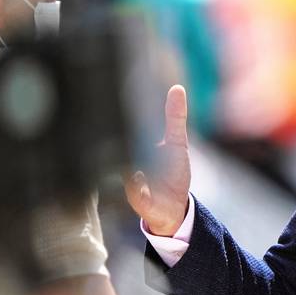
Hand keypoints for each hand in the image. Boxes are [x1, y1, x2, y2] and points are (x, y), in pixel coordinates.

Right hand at [125, 85, 190, 236]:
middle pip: (121, 146)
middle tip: (132, 129)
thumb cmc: (171, 172)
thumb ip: (175, 118)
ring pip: (124, 169)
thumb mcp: (176, 142)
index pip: (126, 128)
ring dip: (132, 163)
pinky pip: (133, 192)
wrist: (173, 206)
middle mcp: (127, 162)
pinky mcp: (138, 199)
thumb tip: (177, 88)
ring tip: (138, 158)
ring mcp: (130, 181)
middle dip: (125, 137)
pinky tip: (139, 179)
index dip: (122, 115)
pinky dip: (136, 185)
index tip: (117, 97)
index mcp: (135, 146)